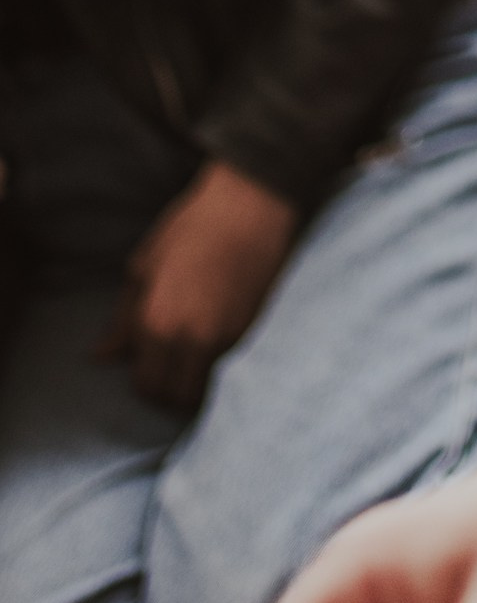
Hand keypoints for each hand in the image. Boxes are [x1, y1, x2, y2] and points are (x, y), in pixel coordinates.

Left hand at [103, 160, 298, 411]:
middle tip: (167, 369)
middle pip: (174, 397)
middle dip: (168, 392)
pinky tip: (213, 332)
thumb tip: (99, 358)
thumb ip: (122, 319)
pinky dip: (215, 360)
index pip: (145, 385)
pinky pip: (225, 363)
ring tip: (190, 357)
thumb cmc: (191, 227)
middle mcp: (189, 339)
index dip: (144, 381)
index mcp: (155, 323)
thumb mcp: (144, 266)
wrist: (251, 205)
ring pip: (204, 388)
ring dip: (193, 382)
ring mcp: (224, 337)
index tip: (147, 367)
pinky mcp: (250, 328)